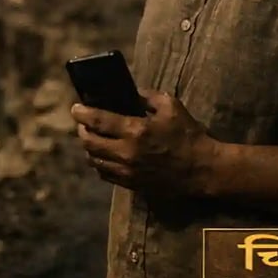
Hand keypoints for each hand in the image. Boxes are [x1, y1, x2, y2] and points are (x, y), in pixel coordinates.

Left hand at [70, 88, 216, 196]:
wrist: (202, 169)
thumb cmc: (188, 135)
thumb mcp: (171, 106)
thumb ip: (147, 97)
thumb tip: (130, 93)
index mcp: (135, 130)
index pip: (98, 121)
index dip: (82, 113)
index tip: (75, 108)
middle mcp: (126, 152)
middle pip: (89, 142)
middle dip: (82, 130)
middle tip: (83, 123)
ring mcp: (127, 171)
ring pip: (94, 160)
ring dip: (89, 148)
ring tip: (92, 138)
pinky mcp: (131, 184)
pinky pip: (105, 174)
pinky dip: (99, 164)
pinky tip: (103, 156)